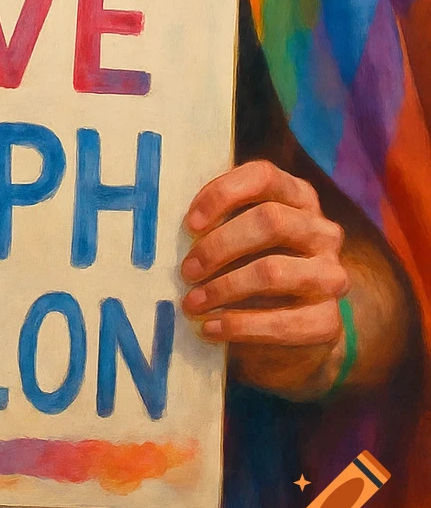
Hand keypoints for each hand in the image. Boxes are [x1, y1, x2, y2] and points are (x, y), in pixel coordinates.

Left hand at [180, 159, 348, 396]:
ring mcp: (331, 275)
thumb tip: (176, 227)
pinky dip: (239, 325)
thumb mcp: (240, 238)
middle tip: (186, 270)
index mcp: (298, 197)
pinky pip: (282, 322)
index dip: (223, 194)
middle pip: (271, 221)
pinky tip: (212, 329)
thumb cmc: (254, 268)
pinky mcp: (328, 320)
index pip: (263, 177)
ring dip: (223, 288)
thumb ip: (219, 223)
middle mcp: (321, 231)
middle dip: (219, 246)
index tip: (190, 224)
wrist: (299, 331)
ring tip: (192, 303)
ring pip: (273, 271)